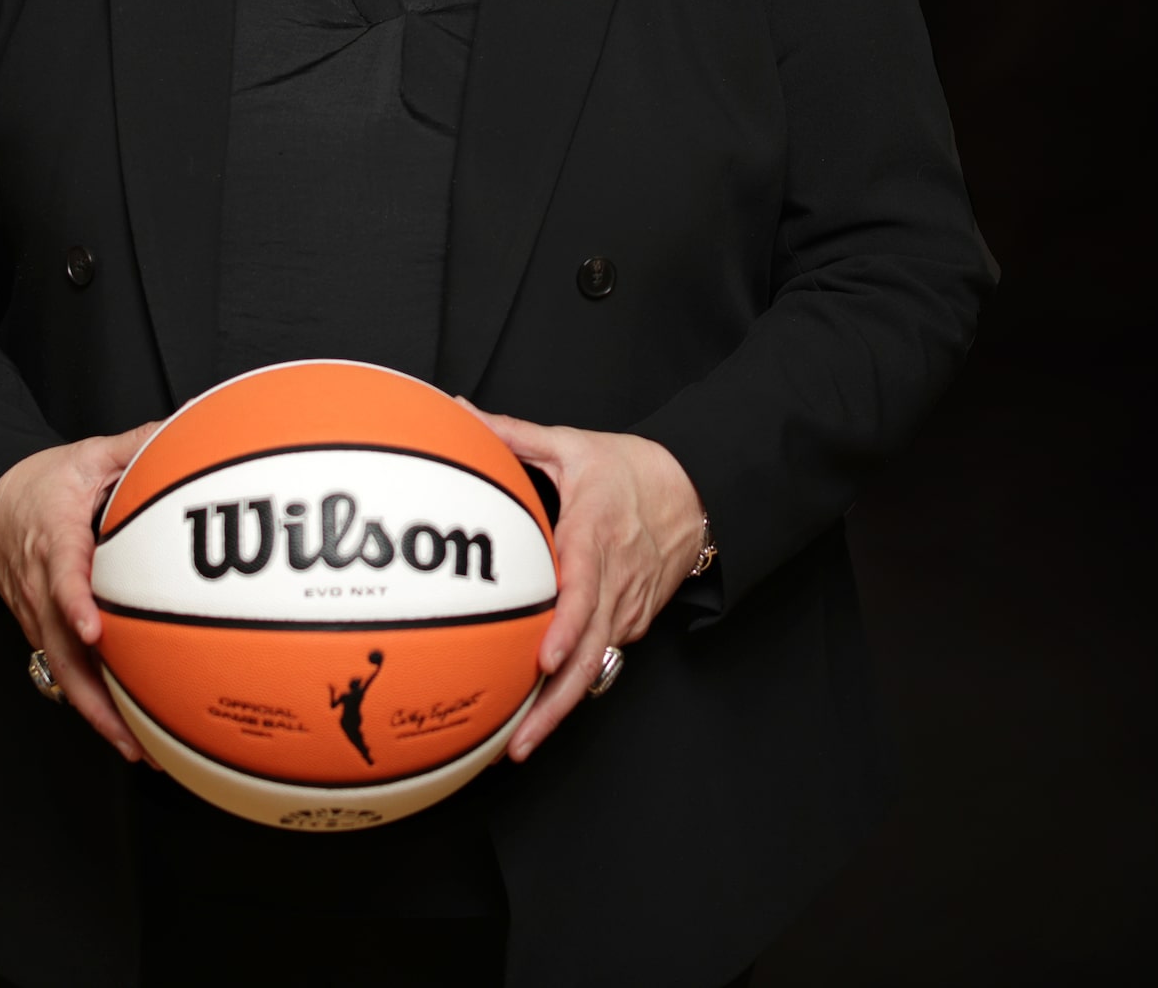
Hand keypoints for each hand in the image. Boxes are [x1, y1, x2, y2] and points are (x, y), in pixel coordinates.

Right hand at [0, 423, 160, 761]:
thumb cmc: (41, 481)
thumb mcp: (87, 453)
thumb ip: (136, 443)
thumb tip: (186, 427)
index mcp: (51, 539)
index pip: (59, 575)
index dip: (74, 604)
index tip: (95, 629)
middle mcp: (39, 587)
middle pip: (60, 651)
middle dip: (96, 699)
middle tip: (137, 735)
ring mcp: (37, 615)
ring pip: (63, 673)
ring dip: (98, 715)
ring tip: (143, 752)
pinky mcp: (41, 630)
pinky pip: (66, 670)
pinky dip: (93, 702)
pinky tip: (130, 728)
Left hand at [460, 403, 706, 761]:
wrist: (697, 490)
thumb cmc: (630, 469)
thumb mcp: (572, 445)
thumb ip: (512, 434)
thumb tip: (459, 411)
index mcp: (596, 536)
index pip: (584, 589)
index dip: (566, 627)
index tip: (544, 657)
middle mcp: (616, 582)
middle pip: (589, 654)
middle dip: (553, 705)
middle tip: (516, 744)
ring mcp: (628, 607)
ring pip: (596, 665)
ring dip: (561, 706)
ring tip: (518, 745)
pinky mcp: (634, 621)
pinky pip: (603, 656)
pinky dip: (576, 684)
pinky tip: (541, 709)